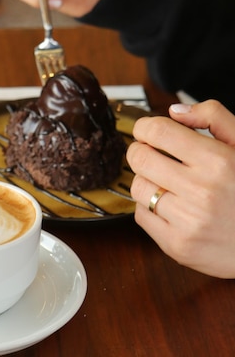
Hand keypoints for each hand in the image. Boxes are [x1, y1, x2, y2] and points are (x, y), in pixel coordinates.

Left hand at [127, 100, 234, 277]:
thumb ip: (214, 118)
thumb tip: (176, 111)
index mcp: (217, 161)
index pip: (158, 132)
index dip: (145, 127)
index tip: (145, 130)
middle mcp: (201, 191)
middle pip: (140, 158)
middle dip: (139, 151)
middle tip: (150, 154)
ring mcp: (188, 220)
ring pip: (138, 187)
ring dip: (146, 180)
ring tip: (165, 182)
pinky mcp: (177, 245)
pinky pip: (141, 215)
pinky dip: (149, 207)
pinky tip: (170, 206)